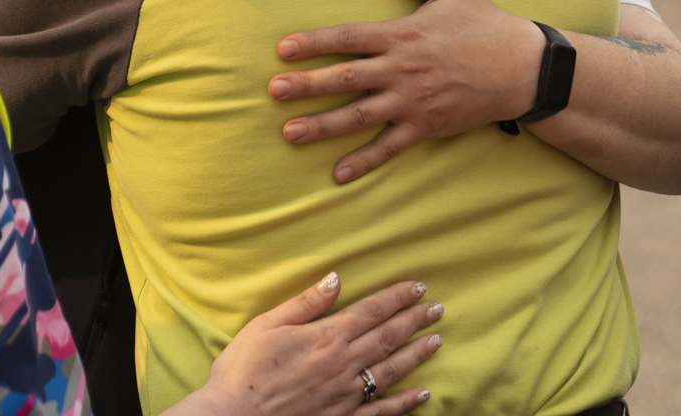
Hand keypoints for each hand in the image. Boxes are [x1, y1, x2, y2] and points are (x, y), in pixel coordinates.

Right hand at [181, 272, 441, 415]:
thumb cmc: (242, 371)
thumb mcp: (267, 325)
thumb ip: (306, 303)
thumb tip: (336, 278)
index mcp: (326, 337)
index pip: (372, 310)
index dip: (397, 297)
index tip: (418, 286)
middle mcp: (342, 365)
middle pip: (388, 337)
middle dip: (415, 320)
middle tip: (438, 308)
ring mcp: (345, 396)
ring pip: (392, 370)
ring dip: (417, 354)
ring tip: (437, 340)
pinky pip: (382, 412)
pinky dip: (405, 402)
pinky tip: (422, 393)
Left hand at [270, 0, 544, 183]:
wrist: (522, 68)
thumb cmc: (484, 24)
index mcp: (403, 34)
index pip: (348, 38)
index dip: (314, 43)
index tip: (283, 49)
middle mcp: (402, 70)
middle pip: (345, 79)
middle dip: (306, 85)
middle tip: (273, 91)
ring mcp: (413, 102)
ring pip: (359, 116)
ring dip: (322, 125)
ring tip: (290, 133)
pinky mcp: (427, 127)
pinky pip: (390, 147)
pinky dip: (364, 161)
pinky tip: (338, 172)